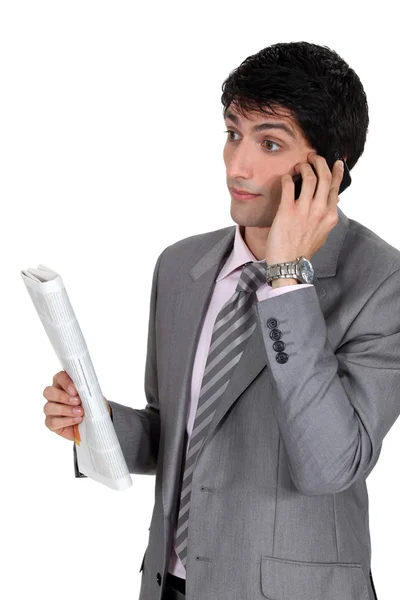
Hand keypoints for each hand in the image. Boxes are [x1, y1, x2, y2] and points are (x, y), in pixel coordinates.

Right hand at [43, 370, 110, 441]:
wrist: (93, 424)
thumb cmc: (91, 407)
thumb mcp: (93, 397)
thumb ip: (88, 390)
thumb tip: (87, 388)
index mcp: (62, 385)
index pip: (59, 378)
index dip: (66, 382)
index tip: (76, 390)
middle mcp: (53, 396)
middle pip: (48, 391)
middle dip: (62, 396)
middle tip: (77, 401)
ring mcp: (50, 410)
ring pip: (48, 407)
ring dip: (66, 410)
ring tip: (80, 412)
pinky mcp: (50, 423)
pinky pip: (53, 422)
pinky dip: (67, 421)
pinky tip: (77, 419)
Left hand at [265, 151, 343, 265]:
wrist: (289, 264)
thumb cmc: (303, 250)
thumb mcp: (322, 233)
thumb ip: (327, 216)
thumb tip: (333, 200)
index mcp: (330, 216)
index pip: (335, 187)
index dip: (335, 171)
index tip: (335, 162)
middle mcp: (320, 211)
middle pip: (324, 177)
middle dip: (318, 161)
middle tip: (312, 157)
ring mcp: (304, 210)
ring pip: (308, 177)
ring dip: (303, 166)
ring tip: (298, 166)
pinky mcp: (287, 211)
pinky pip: (288, 185)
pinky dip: (287, 177)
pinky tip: (285, 178)